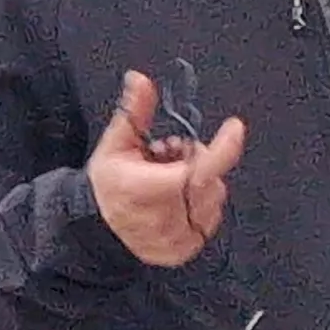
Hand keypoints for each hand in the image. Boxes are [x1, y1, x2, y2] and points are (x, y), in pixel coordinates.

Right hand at [88, 70, 246, 267]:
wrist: (95, 230)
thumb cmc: (108, 184)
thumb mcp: (115, 144)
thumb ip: (134, 111)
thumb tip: (140, 79)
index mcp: (147, 189)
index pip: (198, 171)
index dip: (223, 149)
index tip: (235, 127)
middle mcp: (165, 217)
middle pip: (209, 177)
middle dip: (197, 159)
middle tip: (171, 157)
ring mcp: (177, 238)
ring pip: (214, 198)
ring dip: (200, 184)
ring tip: (170, 180)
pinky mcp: (185, 250)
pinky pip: (210, 219)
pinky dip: (199, 206)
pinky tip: (177, 202)